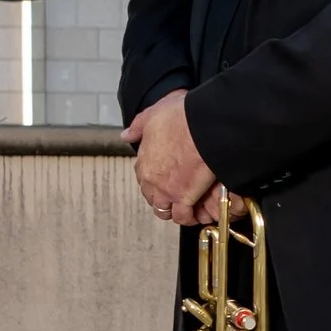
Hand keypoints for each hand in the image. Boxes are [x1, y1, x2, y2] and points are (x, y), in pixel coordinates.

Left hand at [123, 92, 220, 227]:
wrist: (204, 126)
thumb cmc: (182, 117)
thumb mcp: (153, 113)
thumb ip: (139, 126)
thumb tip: (127, 135)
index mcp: (144, 159)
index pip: (142, 177)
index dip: (152, 180)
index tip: (161, 179)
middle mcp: (151, 178)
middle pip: (151, 196)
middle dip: (161, 197)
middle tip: (174, 195)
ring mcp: (166, 190)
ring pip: (163, 210)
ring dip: (172, 210)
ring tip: (184, 208)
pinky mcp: (184, 198)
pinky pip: (182, 216)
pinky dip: (188, 217)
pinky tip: (195, 214)